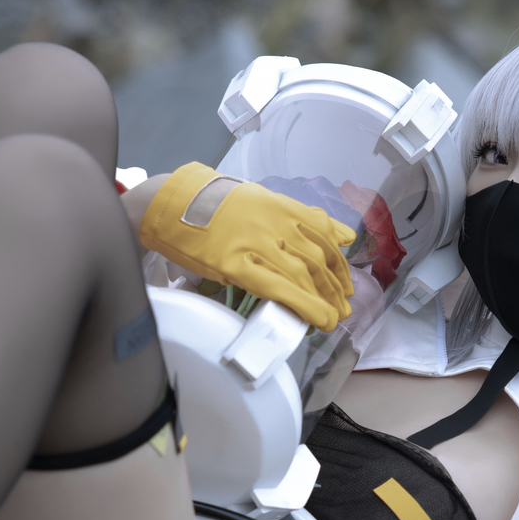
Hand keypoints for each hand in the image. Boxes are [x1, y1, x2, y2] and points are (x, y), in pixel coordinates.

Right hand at [139, 163, 355, 331]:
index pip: (323, 235)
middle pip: (317, 258)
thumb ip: (302, 217)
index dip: (340, 263)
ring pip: (302, 274)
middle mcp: (273, 223)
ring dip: (324, 300)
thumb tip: (345, 234)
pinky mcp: (234, 264)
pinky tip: (317, 319)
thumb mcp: (262, 201)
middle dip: (334, 286)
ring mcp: (254, 243)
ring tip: (333, 318)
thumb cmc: (215, 205)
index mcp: (281, 206)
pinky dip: (302, 305)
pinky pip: (276, 287)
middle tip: (343, 306)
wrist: (173, 204)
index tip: (345, 282)